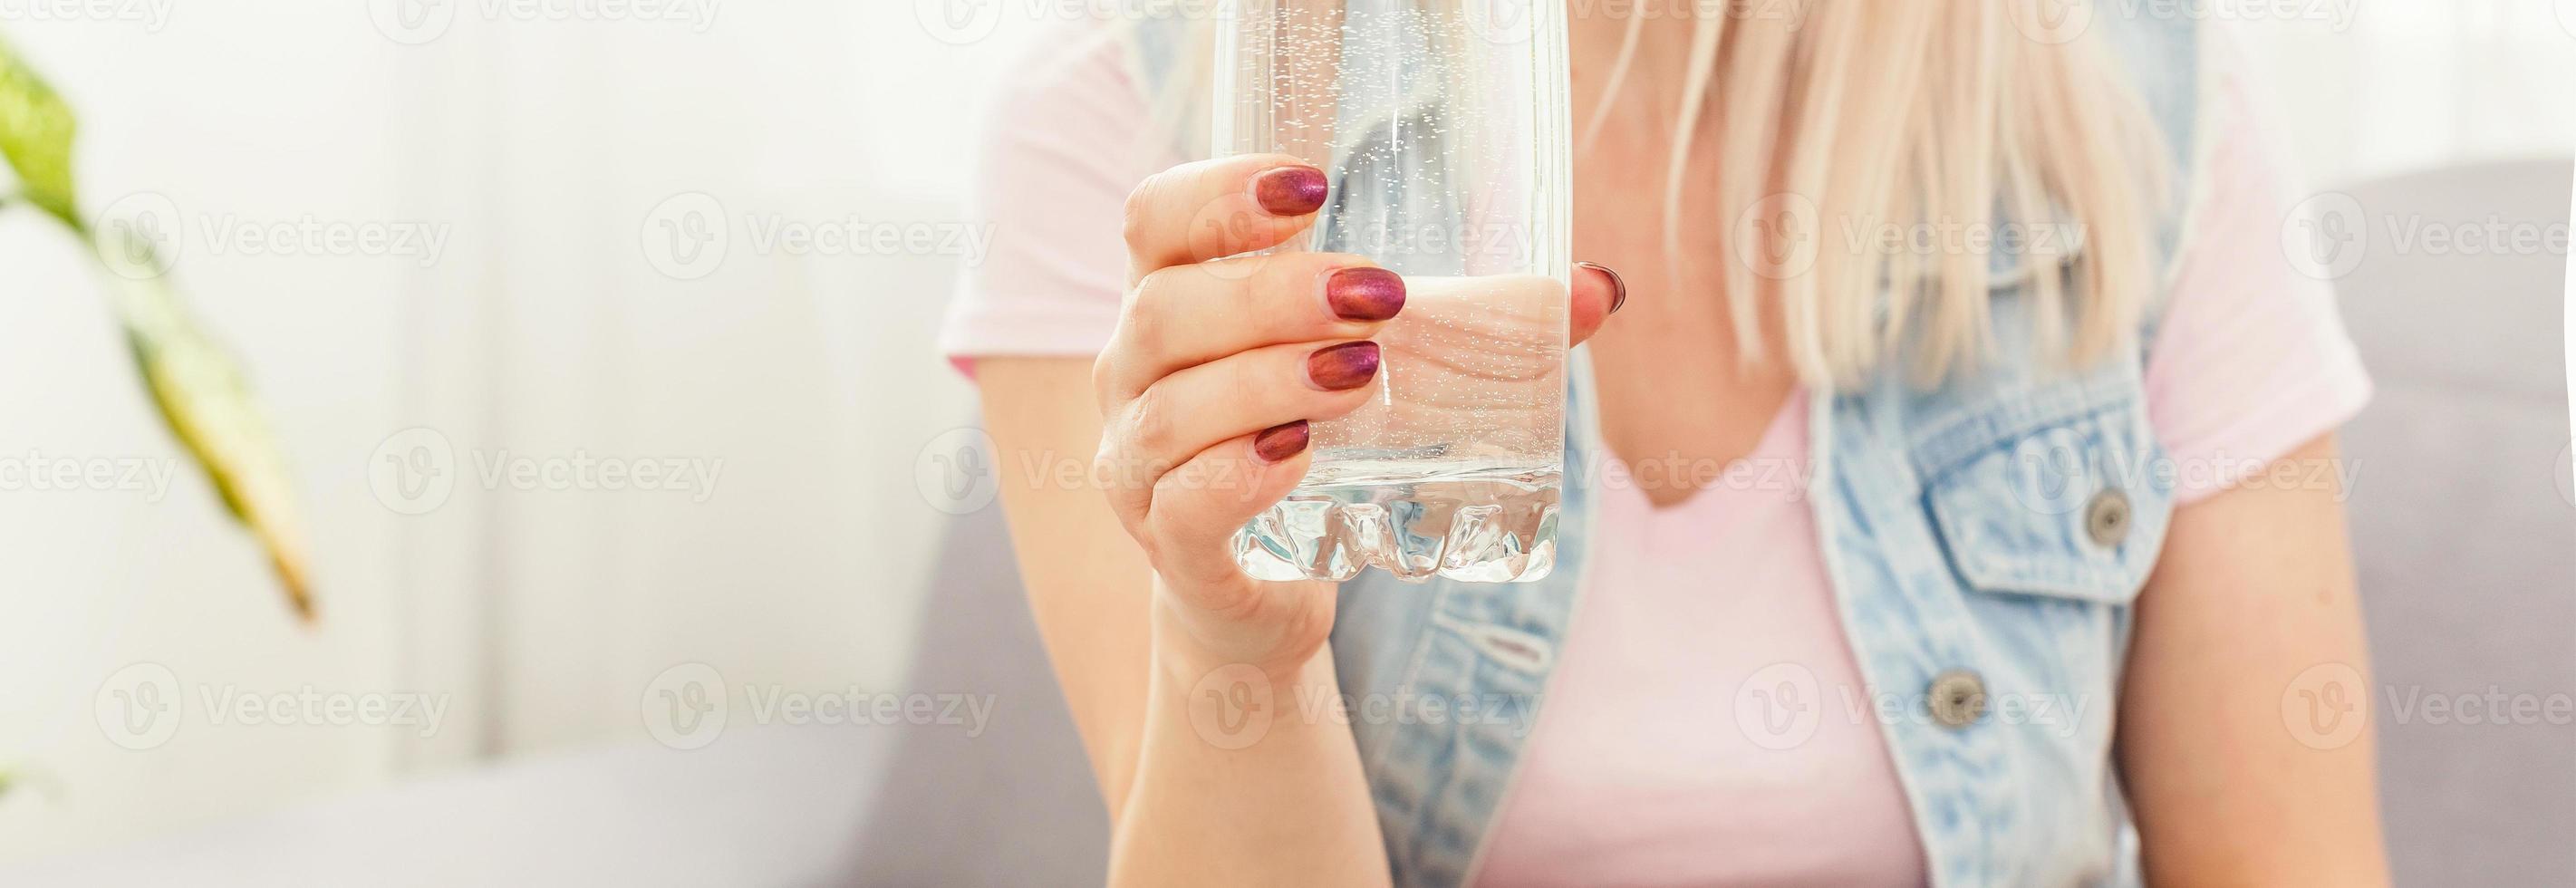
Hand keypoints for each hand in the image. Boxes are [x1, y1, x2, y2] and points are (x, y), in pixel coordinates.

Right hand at [1095, 153, 1623, 672]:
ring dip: (1267, 382)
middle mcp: (1132, 378)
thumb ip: (1473, 330)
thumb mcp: (1374, 378)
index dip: (1218, 193)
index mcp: (1173, 305)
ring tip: (1361, 375)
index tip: (1315, 186)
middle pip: (1166, 311)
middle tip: (1376, 295)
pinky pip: (1183, 506)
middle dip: (1270, 295)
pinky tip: (1296, 458)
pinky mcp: (1170, 549)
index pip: (1155, 221)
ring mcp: (1140, 467)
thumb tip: (1598, 289)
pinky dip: (1236, 478)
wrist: (1256, 597)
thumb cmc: (1311, 453)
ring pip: (1175, 410)